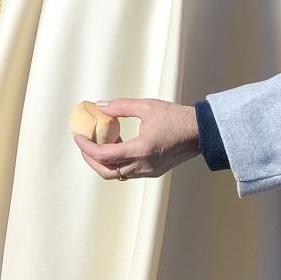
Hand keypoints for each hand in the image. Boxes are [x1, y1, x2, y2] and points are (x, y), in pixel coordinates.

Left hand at [74, 99, 201, 180]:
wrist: (202, 132)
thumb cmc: (177, 118)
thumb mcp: (147, 106)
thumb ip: (121, 106)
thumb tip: (100, 106)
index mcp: (142, 149)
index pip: (104, 155)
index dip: (87, 148)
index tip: (78, 137)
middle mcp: (144, 165)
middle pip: (106, 172)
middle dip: (90, 159)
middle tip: (84, 144)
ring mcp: (149, 171)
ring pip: (117, 174)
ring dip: (104, 161)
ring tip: (101, 141)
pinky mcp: (154, 171)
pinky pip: (128, 171)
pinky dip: (117, 161)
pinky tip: (118, 144)